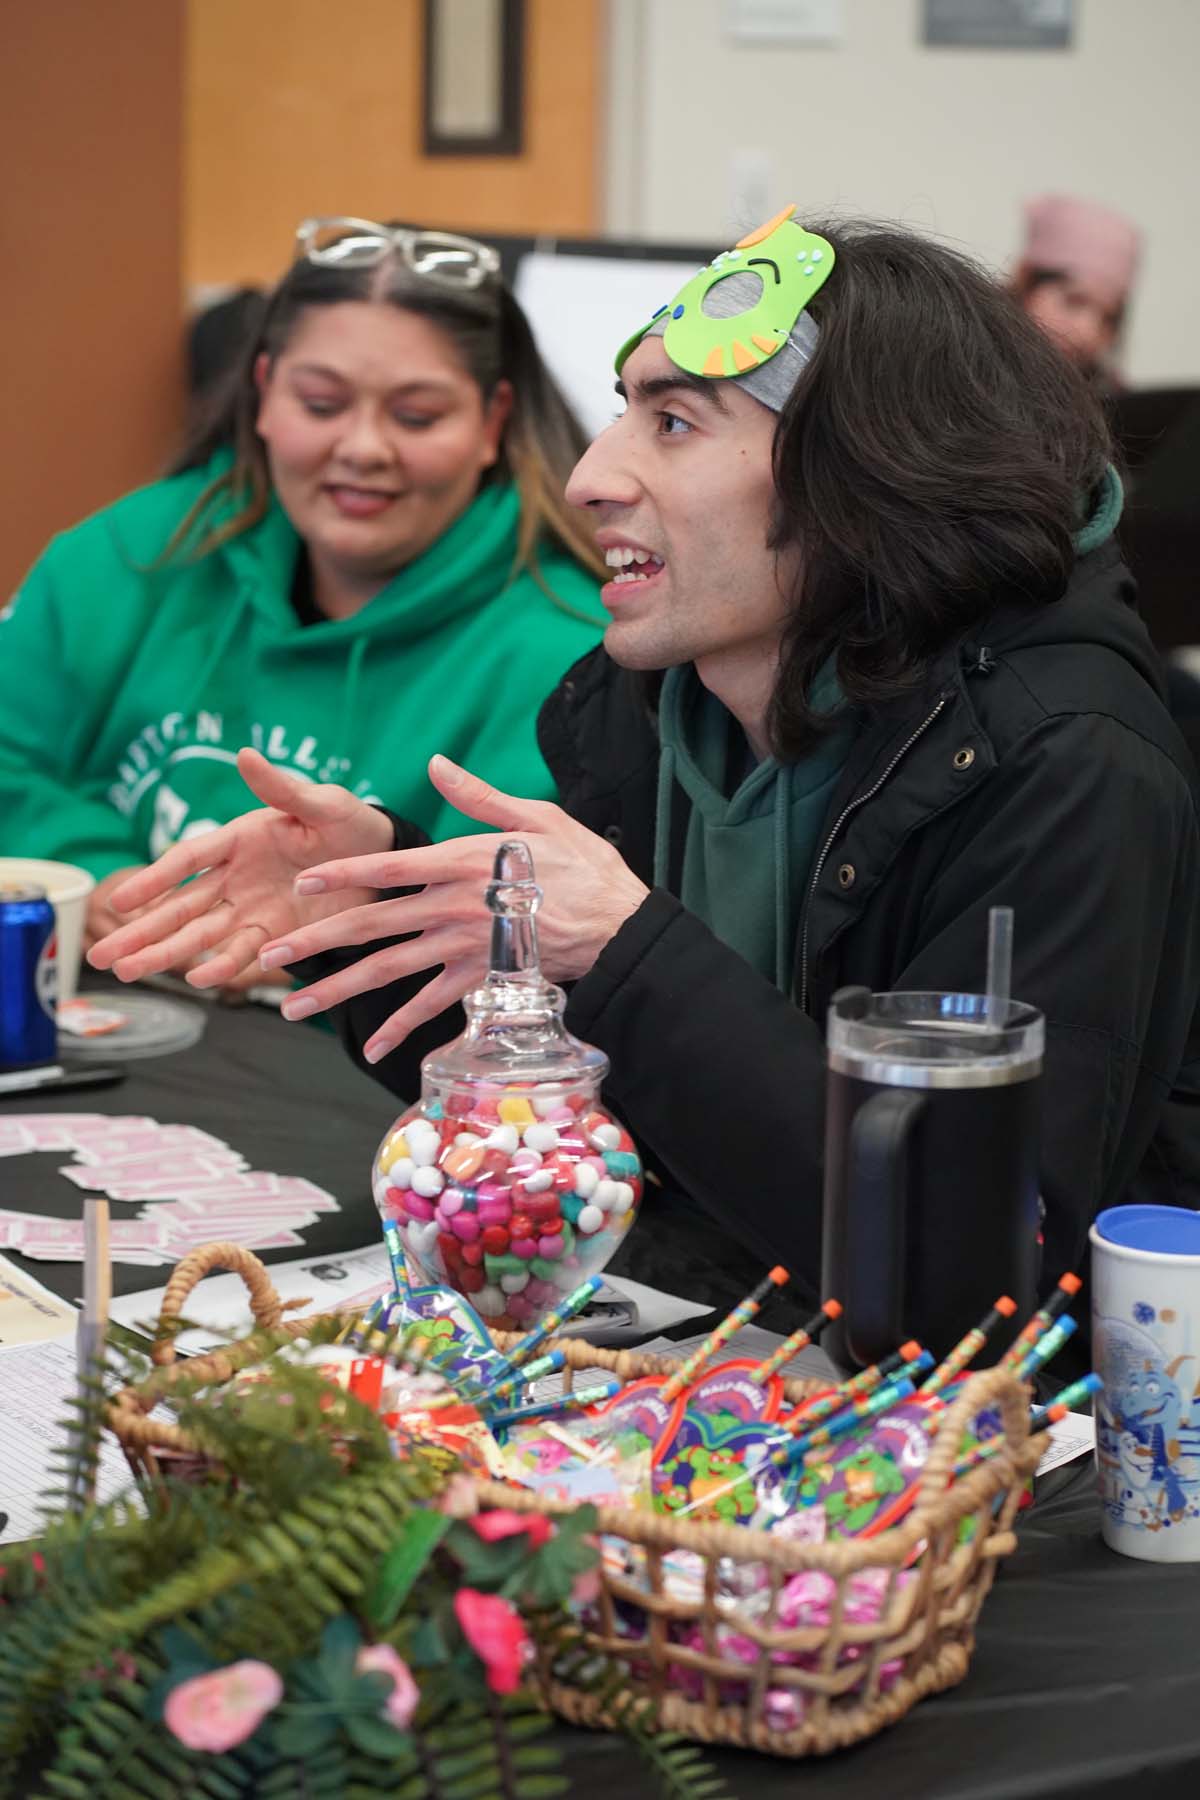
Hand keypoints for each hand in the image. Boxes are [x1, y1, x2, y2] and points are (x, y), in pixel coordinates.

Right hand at [85, 748, 393, 988]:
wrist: (386, 862)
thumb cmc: (351, 824)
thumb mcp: (322, 802)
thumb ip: (282, 788)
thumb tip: (245, 755)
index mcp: (239, 840)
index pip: (187, 860)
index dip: (154, 879)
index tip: (120, 900)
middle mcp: (237, 878)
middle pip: (180, 907)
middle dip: (141, 931)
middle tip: (99, 956)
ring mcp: (254, 910)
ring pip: (201, 935)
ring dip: (166, 954)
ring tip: (128, 972)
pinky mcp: (278, 936)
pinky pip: (245, 953)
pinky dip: (223, 966)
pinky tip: (197, 979)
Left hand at [260, 753, 649, 1061]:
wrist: (618, 923)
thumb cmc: (581, 864)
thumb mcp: (534, 816)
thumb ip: (478, 796)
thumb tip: (436, 764)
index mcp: (460, 862)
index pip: (386, 866)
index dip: (341, 874)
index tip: (300, 884)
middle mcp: (452, 907)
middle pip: (371, 925)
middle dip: (315, 941)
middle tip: (270, 956)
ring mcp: (463, 948)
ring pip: (388, 971)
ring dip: (338, 990)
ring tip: (293, 1008)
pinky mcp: (480, 979)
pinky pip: (432, 1006)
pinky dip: (401, 1029)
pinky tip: (371, 1048)